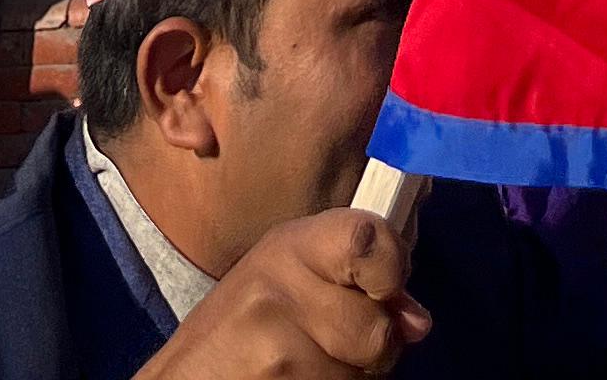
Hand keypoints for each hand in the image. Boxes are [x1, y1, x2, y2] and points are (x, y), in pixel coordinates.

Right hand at [145, 212, 429, 379]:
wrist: (188, 376)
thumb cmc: (244, 324)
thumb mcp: (291, 280)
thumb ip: (357, 282)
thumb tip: (418, 323)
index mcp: (291, 246)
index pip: (368, 240)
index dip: (391, 267)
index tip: (385, 285)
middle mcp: (281, 290)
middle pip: (377, 331)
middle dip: (370, 348)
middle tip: (333, 343)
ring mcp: (277, 350)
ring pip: (362, 376)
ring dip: (350, 379)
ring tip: (308, 366)